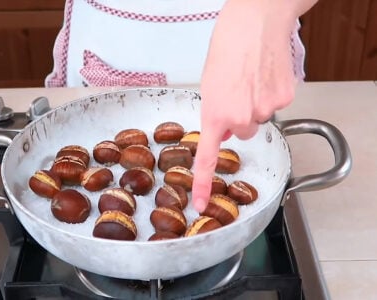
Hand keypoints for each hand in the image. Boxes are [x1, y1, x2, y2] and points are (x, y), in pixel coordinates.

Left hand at [191, 0, 298, 211]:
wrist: (254, 22)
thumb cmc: (227, 47)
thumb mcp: (208, 84)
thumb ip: (215, 113)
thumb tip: (227, 130)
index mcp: (215, 115)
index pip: (208, 158)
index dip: (202, 183)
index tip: (199, 202)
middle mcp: (241, 118)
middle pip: (243, 132)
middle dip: (239, 118)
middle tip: (237, 92)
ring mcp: (265, 109)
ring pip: (260, 119)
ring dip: (255, 105)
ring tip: (251, 79)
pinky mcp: (284, 99)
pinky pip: (276, 105)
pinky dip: (271, 94)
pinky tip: (265, 76)